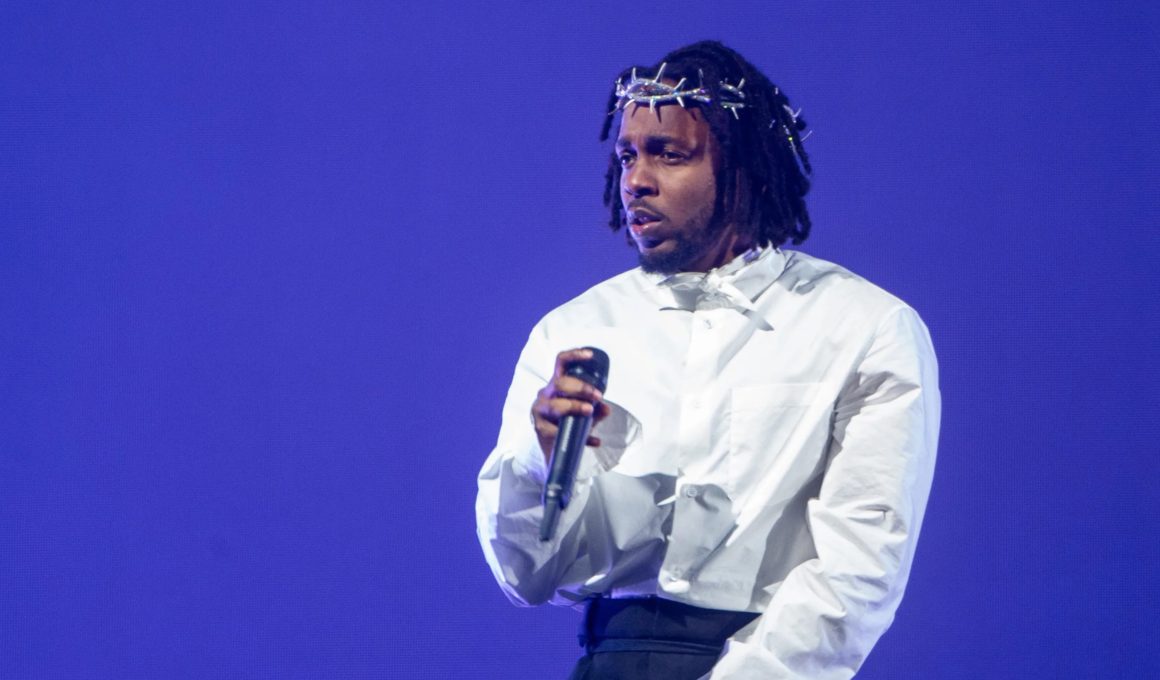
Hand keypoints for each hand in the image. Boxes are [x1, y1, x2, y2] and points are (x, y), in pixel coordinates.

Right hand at [531, 348, 610, 463]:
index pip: (561, 363)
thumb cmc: (568, 422)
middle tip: (597, 396)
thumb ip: (597, 409)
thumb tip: (606, 408)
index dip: (574, 355)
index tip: (590, 355)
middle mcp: (546, 394)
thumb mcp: (585, 414)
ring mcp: (540, 410)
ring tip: (590, 412)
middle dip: (581, 388)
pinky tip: (594, 441)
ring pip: (555, 405)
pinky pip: (558, 430)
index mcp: (557, 385)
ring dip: (575, 406)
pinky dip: (579, 436)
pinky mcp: (540, 428)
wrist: (554, 449)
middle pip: (560, 384)